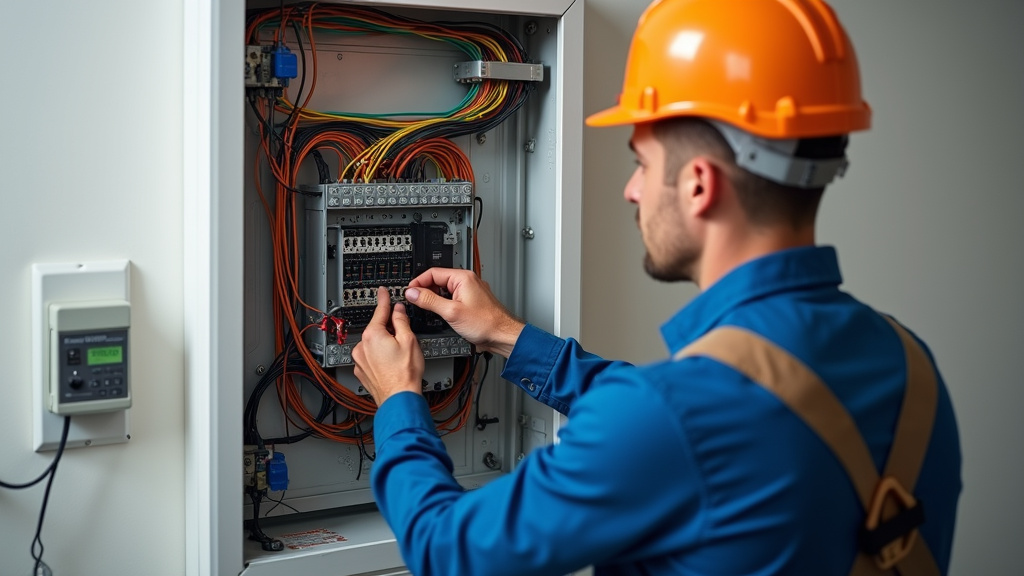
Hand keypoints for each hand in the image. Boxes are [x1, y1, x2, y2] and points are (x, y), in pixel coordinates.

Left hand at [352, 286, 424, 405]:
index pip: (380, 310)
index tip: (382, 291)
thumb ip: (401, 321)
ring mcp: (360, 360)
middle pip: (377, 329)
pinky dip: (380, 358)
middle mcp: (362, 346)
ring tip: (399, 357)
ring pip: (373, 345)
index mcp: (373, 335)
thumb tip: (397, 310)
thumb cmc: (405, 373)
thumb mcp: (409, 340)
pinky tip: (392, 365)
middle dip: (389, 330)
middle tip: (404, 338)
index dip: (384, 299)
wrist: (399, 399)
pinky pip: (370, 358)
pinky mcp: (361, 372)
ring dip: (384, 345)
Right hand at [405, 268, 524, 357]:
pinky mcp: (471, 302)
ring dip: (434, 299)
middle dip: (425, 291)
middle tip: (415, 302)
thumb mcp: (451, 312)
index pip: (433, 273)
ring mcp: (470, 292)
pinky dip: (443, 304)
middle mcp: (467, 281)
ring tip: (427, 309)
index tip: (409, 292)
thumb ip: (430, 301)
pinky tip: (440, 314)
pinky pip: (452, 298)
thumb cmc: (486, 323)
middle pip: (438, 281)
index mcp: (463, 278)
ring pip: (445, 291)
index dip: (418, 282)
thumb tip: (413, 293)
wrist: (503, 335)